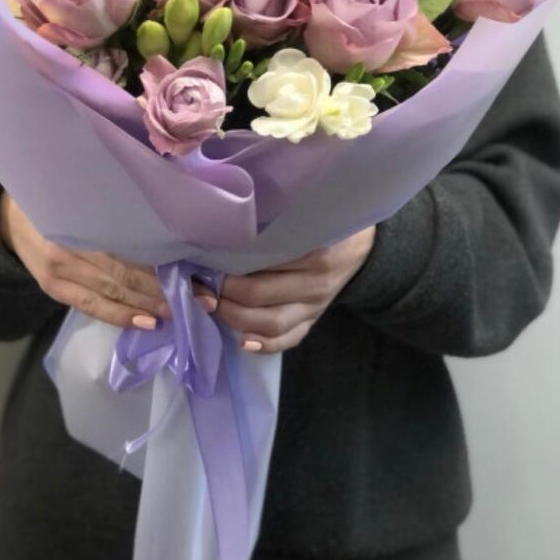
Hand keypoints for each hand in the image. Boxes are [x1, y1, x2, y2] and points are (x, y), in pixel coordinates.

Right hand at [0, 192, 185, 329]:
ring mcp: (59, 270)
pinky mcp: (52, 288)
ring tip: (182, 313)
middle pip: (128, 271)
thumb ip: (120, 210)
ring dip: (150, 305)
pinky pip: (91, 306)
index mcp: (85, 215)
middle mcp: (71, 244)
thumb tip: (173, 229)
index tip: (200, 268)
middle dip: (167, 288)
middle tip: (204, 298)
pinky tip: (146, 323)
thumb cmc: (60, 199)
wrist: (8, 215)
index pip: (134, 242)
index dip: (168, 259)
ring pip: (113, 291)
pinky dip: (120, 316)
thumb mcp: (87, 195)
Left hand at [209, 227, 376, 353]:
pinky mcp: (315, 319)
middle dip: (221, 293)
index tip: (199, 260)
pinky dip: (264, 345)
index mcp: (312, 249)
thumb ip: (269, 223)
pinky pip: (290, 339)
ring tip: (211, 306)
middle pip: (258, 294)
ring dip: (234, 318)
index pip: (259, 260)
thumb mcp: (300, 215)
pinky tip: (243, 341)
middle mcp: (315, 281)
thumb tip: (218, 233)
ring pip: (271, 322)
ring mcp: (316, 305)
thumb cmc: (320, 221)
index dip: (224, 263)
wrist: (361, 246)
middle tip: (198, 284)